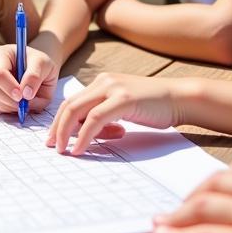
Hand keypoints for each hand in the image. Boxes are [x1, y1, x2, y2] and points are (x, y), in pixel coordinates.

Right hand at [0, 44, 58, 113]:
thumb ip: (35, 76)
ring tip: (26, 100)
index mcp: (0, 53)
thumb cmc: (40, 63)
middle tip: (26, 103)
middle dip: (11, 100)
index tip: (23, 96)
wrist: (38, 70)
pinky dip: (10, 108)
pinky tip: (19, 101)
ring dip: (12, 105)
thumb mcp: (43, 64)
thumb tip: (26, 94)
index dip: (10, 87)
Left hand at [46, 72, 177, 153]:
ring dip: (65, 132)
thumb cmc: (154, 107)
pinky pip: (95, 119)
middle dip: (56, 127)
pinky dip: (84, 136)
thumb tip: (86, 134)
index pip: (72, 101)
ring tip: (64, 150)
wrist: (180, 99)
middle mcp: (103, 82)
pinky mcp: (123, 99)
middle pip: (69, 105)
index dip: (59, 121)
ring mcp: (112, 88)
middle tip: (51, 146)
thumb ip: (105, 116)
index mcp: (102, 83)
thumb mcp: (124, 108)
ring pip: (77, 110)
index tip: (53, 138)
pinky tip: (79, 148)